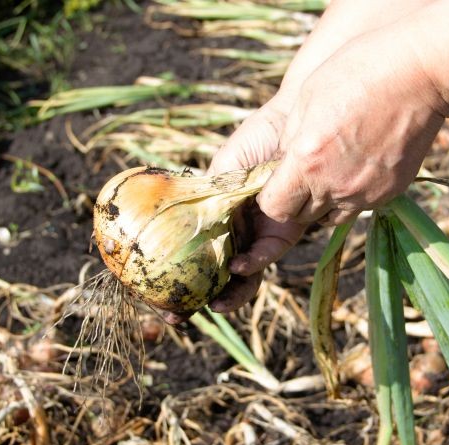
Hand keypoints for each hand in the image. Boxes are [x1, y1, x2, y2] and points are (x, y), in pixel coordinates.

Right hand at [161, 99, 304, 323]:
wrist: (294, 127)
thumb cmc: (257, 140)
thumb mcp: (222, 167)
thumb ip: (205, 194)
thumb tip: (180, 223)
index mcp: (215, 217)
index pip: (191, 254)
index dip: (174, 278)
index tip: (154, 298)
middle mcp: (235, 231)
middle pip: (214, 273)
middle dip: (195, 298)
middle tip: (176, 314)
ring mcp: (257, 235)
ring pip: (241, 274)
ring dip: (229, 293)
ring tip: (214, 305)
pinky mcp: (283, 234)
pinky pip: (265, 255)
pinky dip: (252, 263)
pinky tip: (239, 267)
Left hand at [257, 28, 448, 225]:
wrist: (420, 74)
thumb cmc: (358, 73)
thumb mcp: (307, 97)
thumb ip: (288, 137)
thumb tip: (281, 160)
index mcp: (306, 162)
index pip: (274, 208)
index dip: (270, 197)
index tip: (276, 179)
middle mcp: (334, 186)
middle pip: (300, 217)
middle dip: (295, 201)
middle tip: (302, 174)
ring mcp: (364, 193)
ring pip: (331, 217)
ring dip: (323, 202)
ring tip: (330, 171)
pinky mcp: (389, 192)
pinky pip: (360, 206)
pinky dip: (352, 194)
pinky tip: (358, 165)